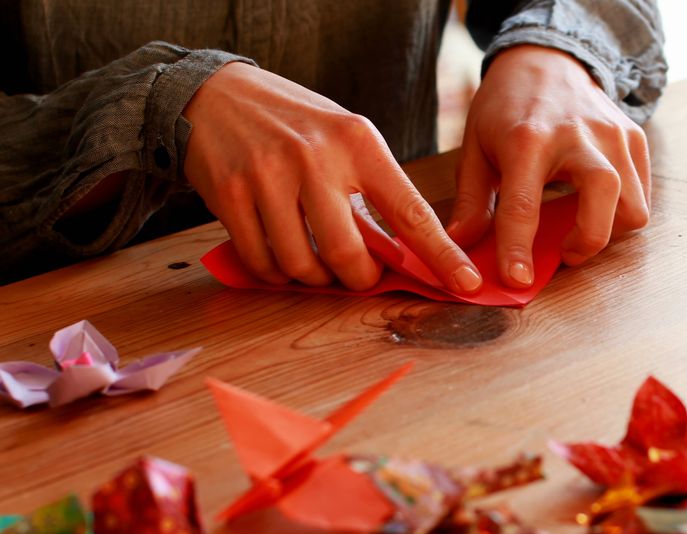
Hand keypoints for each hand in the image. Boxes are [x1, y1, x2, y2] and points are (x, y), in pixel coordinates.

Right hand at [183, 63, 481, 292]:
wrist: (217, 94)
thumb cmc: (295, 123)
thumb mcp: (344, 138)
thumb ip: (372, 189)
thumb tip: (401, 255)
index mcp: (358, 142)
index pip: (410, 211)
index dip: (440, 254)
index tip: (465, 283)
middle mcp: (315, 158)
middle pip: (348, 253)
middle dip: (358, 278)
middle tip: (360, 275)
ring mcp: (269, 177)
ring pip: (302, 264)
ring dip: (314, 277)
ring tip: (316, 261)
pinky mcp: (231, 195)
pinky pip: (262, 261)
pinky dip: (276, 273)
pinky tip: (281, 258)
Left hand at [448, 45, 650, 288]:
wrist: (545, 58)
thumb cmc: (506, 108)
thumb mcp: (475, 148)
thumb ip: (471, 201)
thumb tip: (459, 246)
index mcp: (528, 138)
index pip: (525, 206)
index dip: (519, 249)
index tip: (517, 280)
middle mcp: (577, 135)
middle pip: (604, 198)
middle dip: (589, 242)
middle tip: (565, 254)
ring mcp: (612, 134)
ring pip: (634, 204)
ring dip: (609, 230)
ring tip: (581, 227)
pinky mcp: (633, 137)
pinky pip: (642, 192)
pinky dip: (623, 211)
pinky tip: (596, 207)